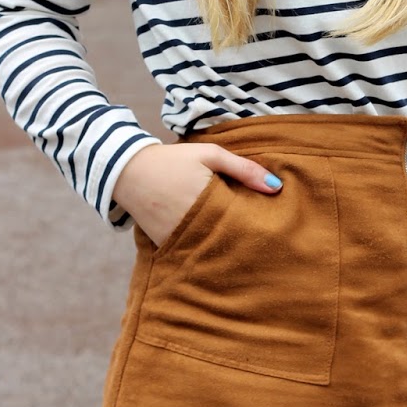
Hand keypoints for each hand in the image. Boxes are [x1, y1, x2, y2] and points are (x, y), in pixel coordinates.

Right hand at [111, 141, 281, 245]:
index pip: (243, 222)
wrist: (128, 171)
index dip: (258, 226)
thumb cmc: (173, 159)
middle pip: (230, 240)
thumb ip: (244, 169)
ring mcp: (177, 239)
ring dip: (225, 246)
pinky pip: (192, 251)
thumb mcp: (210, 155)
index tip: (272, 227)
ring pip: (212, 249)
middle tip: (263, 239)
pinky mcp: (166, 246)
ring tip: (241, 241)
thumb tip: (277, 187)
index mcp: (207, 202)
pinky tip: (216, 242)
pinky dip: (204, 248)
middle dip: (245, 239)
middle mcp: (192, 225)